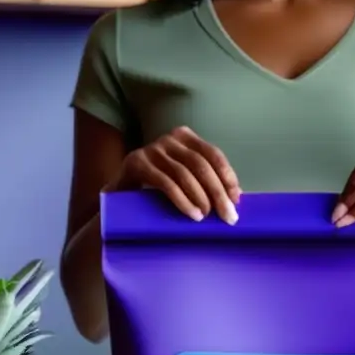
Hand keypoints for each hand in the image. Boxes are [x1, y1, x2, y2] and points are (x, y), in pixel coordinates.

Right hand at [107, 126, 240, 223]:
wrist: (119, 192)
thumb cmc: (157, 186)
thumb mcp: (183, 178)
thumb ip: (204, 181)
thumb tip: (234, 197)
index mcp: (185, 137)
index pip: (213, 154)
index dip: (227, 176)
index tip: (235, 199)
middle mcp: (170, 139)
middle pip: (201, 165)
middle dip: (217, 192)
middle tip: (227, 216)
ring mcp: (152, 149)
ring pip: (184, 174)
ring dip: (200, 198)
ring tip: (206, 217)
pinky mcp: (136, 163)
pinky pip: (165, 183)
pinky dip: (182, 200)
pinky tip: (192, 214)